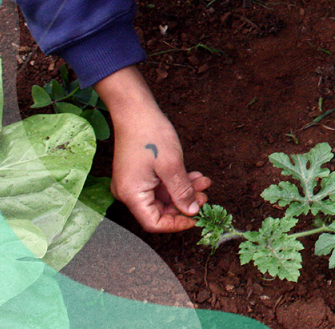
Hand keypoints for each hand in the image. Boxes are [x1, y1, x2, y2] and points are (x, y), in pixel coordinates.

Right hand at [95, 66, 209, 232]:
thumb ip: (182, 192)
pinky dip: (177, 182)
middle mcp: (129, 192)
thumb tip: (191, 212)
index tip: (197, 217)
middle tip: (205, 195)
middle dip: (185, 203)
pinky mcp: (139, 173)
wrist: (136, 111)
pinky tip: (194, 175)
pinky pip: (159, 184)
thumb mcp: (172, 166)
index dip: (177, 223)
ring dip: (185, 190)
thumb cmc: (151, 136)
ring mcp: (133, 182)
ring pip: (163, 196)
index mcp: (132, 195)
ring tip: (204, 182)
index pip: (154, 222)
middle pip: (159, 210)